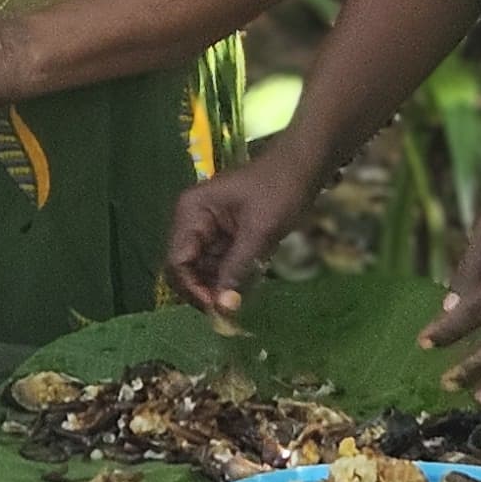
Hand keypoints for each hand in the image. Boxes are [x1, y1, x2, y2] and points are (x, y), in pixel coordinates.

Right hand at [163, 149, 316, 317]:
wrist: (303, 168)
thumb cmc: (279, 191)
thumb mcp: (259, 232)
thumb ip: (237, 269)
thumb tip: (223, 309)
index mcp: (191, 213)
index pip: (177, 261)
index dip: (192, 289)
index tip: (217, 310)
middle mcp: (192, 221)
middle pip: (186, 268)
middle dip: (205, 291)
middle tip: (230, 314)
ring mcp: (207, 228)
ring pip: (203, 270)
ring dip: (219, 288)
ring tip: (242, 302)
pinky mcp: (223, 235)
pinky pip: (219, 264)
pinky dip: (231, 278)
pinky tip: (247, 288)